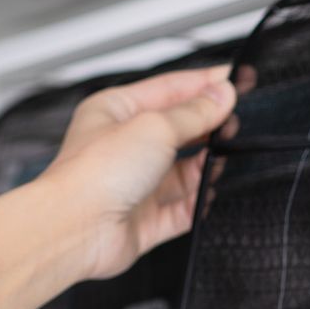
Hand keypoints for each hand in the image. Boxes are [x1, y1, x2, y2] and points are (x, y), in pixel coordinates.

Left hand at [35, 66, 238, 281]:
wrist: (74, 228)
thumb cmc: (93, 174)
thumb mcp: (155, 126)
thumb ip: (194, 112)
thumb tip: (221, 96)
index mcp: (115, 111)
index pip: (169, 89)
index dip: (204, 83)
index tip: (235, 80)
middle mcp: (124, 146)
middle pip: (178, 129)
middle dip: (207, 126)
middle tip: (232, 121)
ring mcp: (135, 183)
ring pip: (183, 170)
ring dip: (204, 165)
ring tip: (219, 159)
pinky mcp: (143, 217)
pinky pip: (182, 208)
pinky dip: (197, 201)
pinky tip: (206, 192)